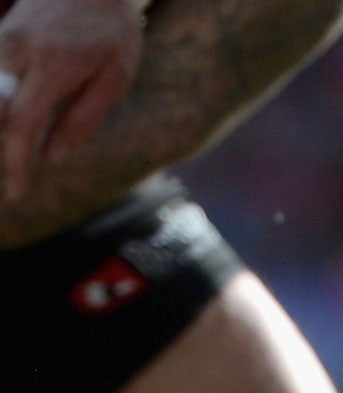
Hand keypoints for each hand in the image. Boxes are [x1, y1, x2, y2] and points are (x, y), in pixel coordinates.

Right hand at [0, 0, 143, 200]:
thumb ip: (82, 118)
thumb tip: (52, 157)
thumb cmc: (112, 34)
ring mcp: (3, 40)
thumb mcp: (114, 79)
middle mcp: (17, 52)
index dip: (15, 163)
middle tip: (6, 187)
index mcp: (51, 67)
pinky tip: (7, 132)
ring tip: (5, 164)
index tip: (16, 192)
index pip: (21, 125)